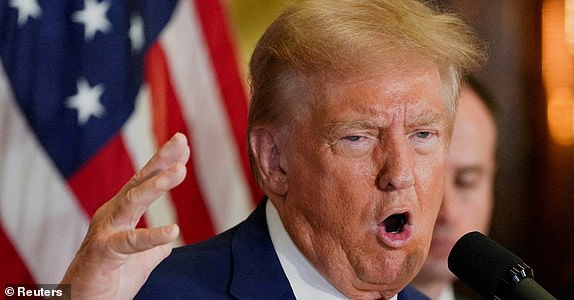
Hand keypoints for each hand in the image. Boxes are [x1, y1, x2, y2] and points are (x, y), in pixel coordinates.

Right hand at [58, 133, 189, 298]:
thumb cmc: (109, 277)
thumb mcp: (138, 258)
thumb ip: (153, 245)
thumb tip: (168, 240)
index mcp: (120, 213)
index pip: (144, 182)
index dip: (163, 162)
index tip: (183, 144)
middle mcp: (111, 215)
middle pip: (138, 182)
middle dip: (161, 160)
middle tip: (181, 141)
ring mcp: (105, 231)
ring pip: (132, 202)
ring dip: (157, 185)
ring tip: (180, 170)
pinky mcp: (104, 253)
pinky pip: (130, 242)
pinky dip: (152, 236)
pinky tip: (172, 230)